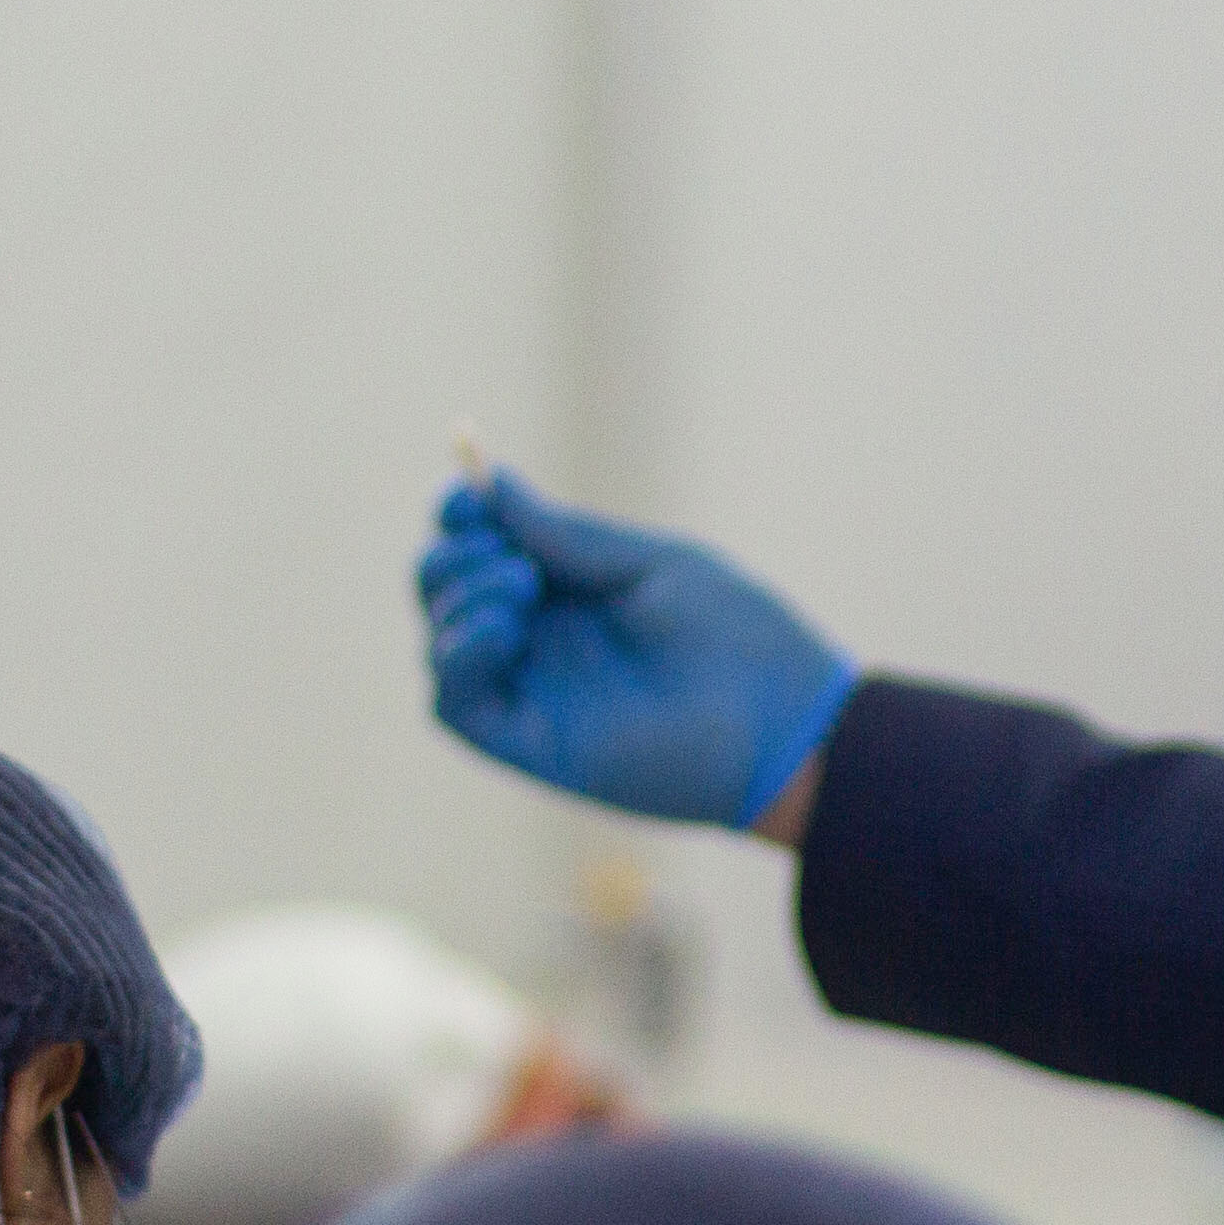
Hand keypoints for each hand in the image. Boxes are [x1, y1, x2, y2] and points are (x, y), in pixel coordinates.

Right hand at [419, 473, 858, 831]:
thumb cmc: (737, 638)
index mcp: (569, 590)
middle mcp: (540, 640)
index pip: (483, 547)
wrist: (782, 723)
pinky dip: (459, 656)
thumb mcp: (649, 566)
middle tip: (500, 547)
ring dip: (459, 598)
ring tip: (520, 582)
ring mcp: (531, 691)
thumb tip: (488, 481)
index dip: (461, 516)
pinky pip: (453, 703)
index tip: (464, 493)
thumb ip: (568, 536)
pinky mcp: (528, 743)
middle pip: (447, 591)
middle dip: (452, 555)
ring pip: (441, 642)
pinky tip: (506, 628)